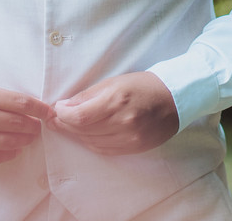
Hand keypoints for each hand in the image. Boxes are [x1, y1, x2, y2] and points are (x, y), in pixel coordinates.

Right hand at [0, 85, 53, 166]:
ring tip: (28, 138)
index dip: (40, 109)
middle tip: (38, 127)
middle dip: (34, 126)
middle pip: (19, 123)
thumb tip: (35, 109)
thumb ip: (6, 100)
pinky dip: (11, 153)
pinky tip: (14, 148)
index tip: (49, 112)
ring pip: (10, 141)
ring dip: (25, 140)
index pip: (22, 103)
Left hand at [50, 71, 178, 154]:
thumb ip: (88, 95)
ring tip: (70, 126)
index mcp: (117, 100)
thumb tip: (64, 107)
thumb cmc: (144, 85)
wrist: (175, 98)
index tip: (56, 110)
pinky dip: (91, 142)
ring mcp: (130, 138)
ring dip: (77, 135)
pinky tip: (87, 134)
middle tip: (56, 119)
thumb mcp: (115, 82)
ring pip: (91, 142)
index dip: (62, 115)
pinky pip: (104, 149)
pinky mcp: (134, 148)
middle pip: (83, 130)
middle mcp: (123, 122)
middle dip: (65, 124)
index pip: (79, 116)